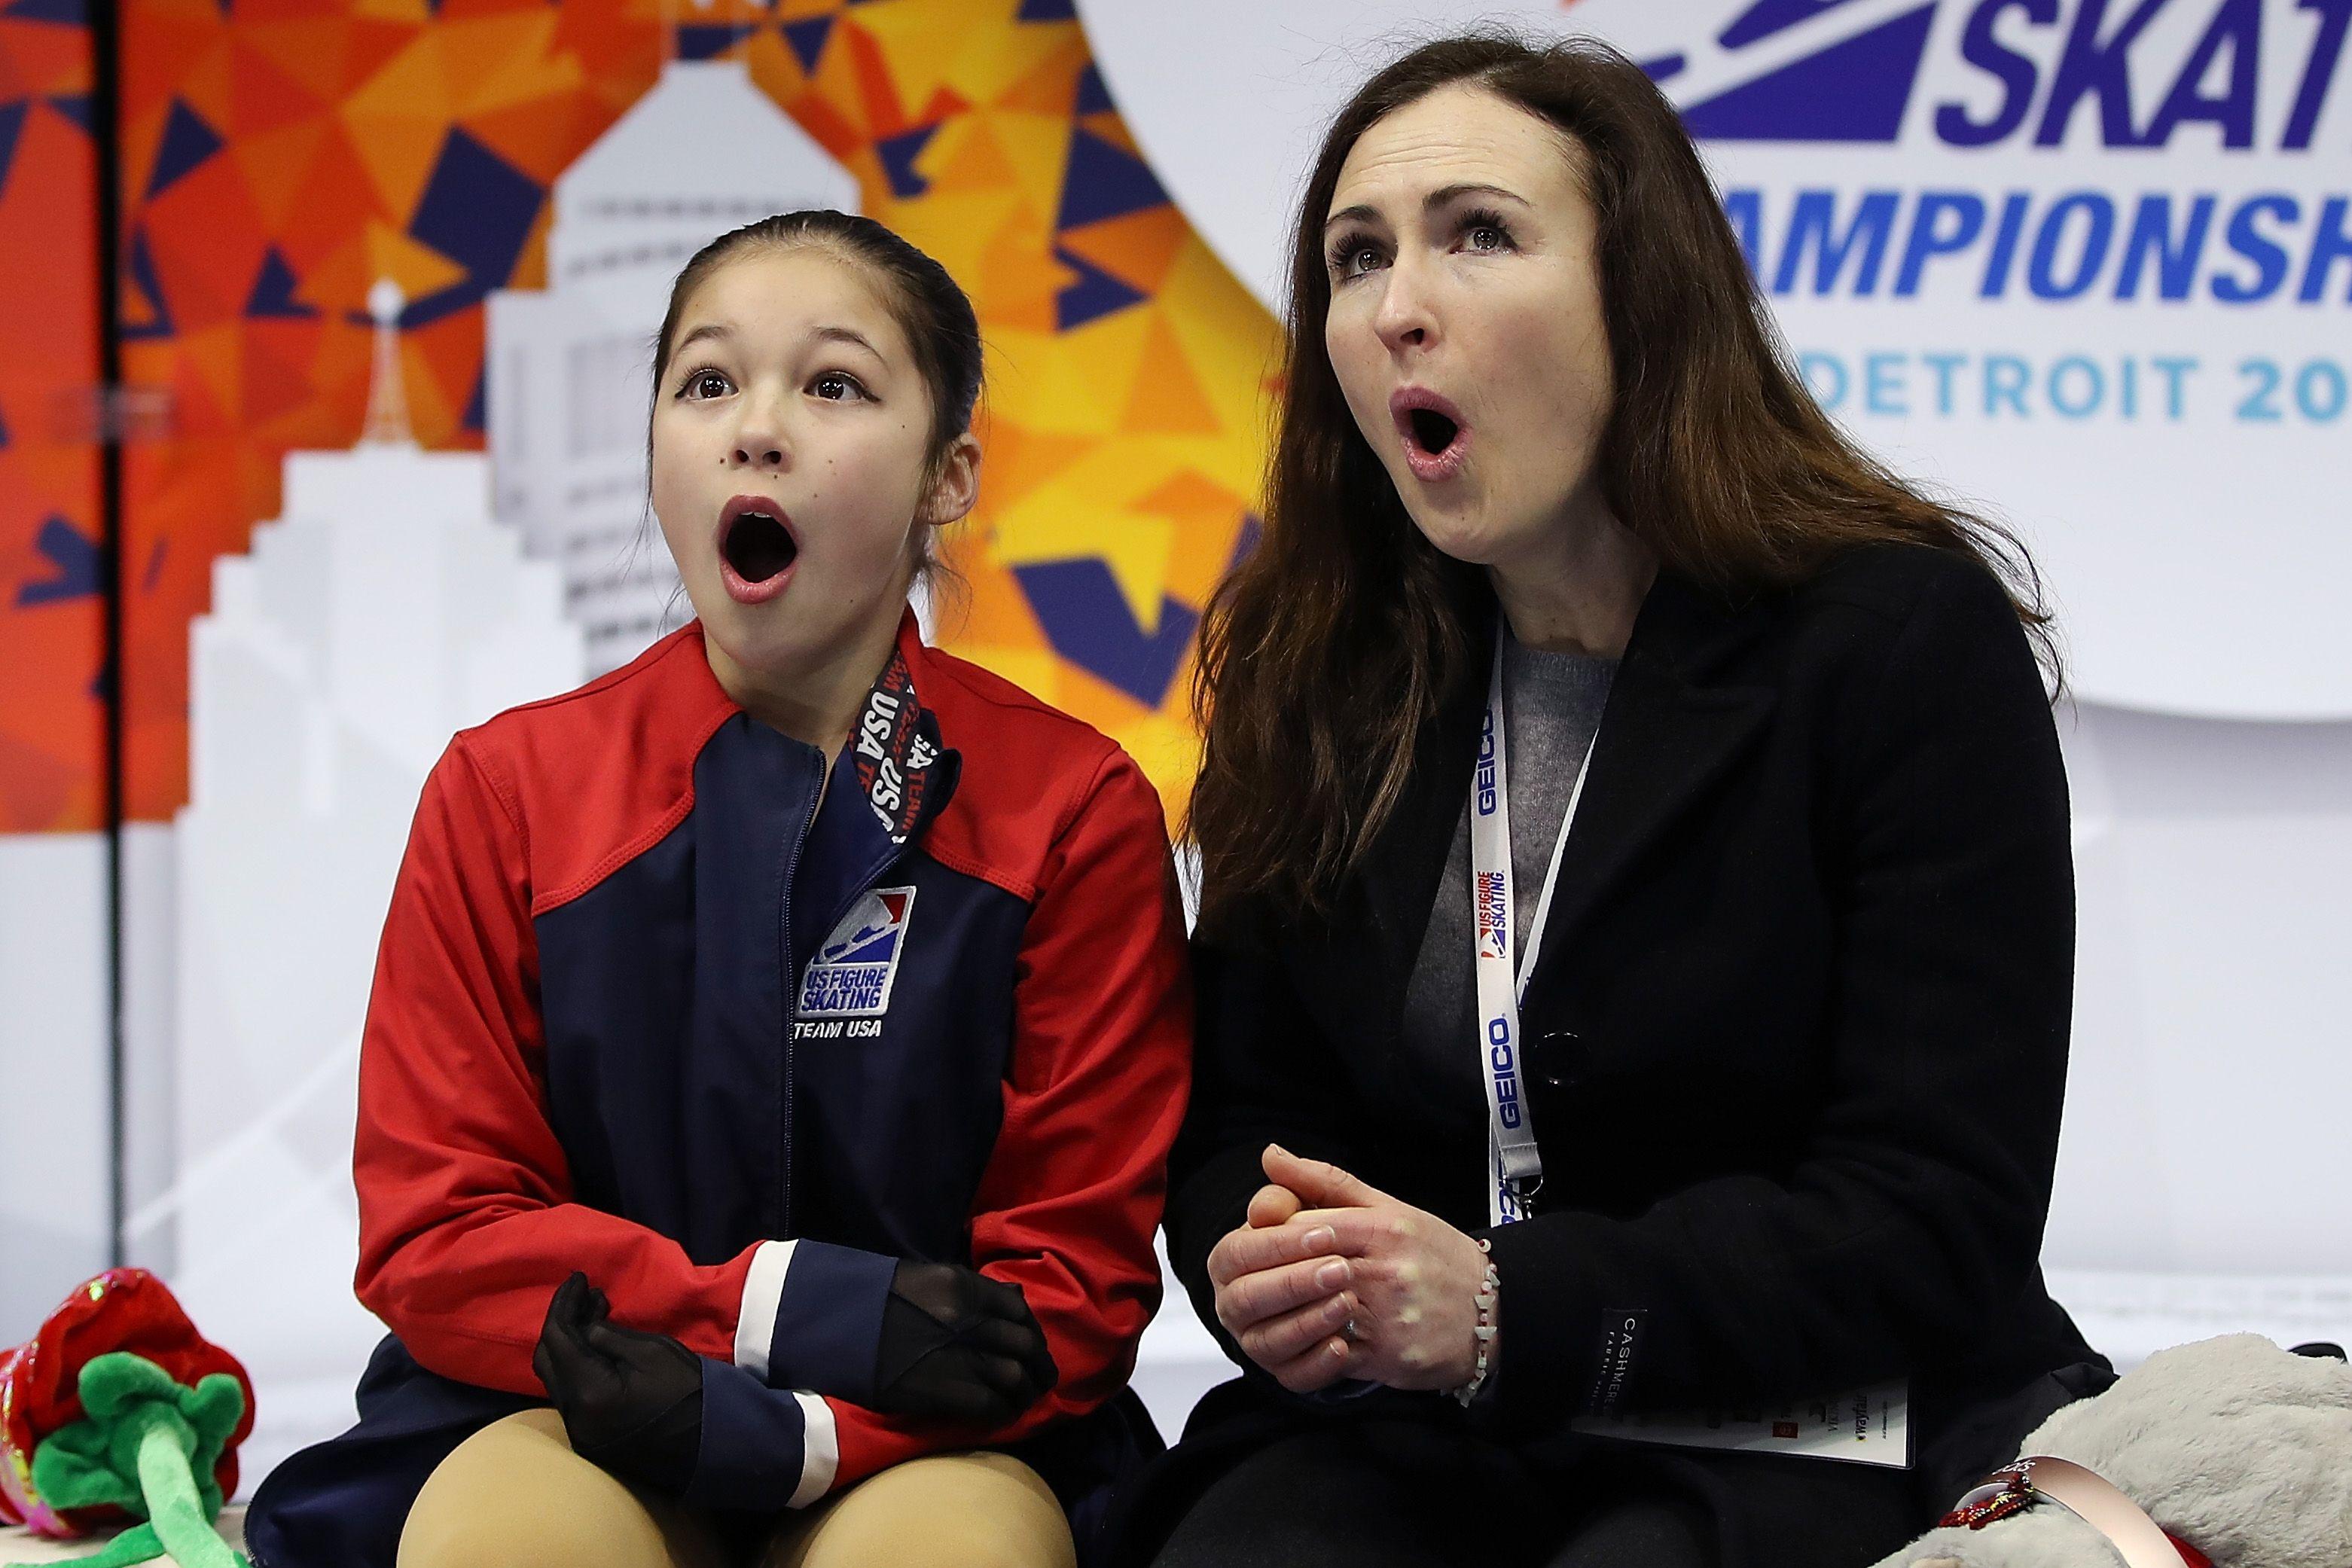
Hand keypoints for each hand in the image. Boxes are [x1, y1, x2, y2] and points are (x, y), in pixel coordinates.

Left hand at [532, 1272, 702, 1493]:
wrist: (710, 1441)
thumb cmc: (689, 1391)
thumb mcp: (653, 1351)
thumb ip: (610, 1336)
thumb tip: (585, 1327)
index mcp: (589, 1393)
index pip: (557, 1338)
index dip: (563, 1303)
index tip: (578, 1277)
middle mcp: (574, 1417)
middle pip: (546, 1360)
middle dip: (560, 1322)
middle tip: (583, 1294)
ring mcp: (580, 1432)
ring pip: (556, 1378)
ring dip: (568, 1344)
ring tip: (591, 1314)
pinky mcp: (590, 1438)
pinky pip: (570, 1394)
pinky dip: (577, 1366)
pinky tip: (595, 1347)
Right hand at [872, 1259, 1058, 1425]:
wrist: (831, 1324)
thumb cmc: (873, 1299)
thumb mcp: (925, 1279)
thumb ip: (970, 1290)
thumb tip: (1013, 1305)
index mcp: (963, 1286)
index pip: (1017, 1309)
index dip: (1032, 1330)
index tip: (1032, 1344)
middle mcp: (968, 1318)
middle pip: (1024, 1344)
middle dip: (1038, 1364)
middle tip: (1040, 1378)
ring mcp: (957, 1355)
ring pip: (1013, 1377)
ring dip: (1025, 1391)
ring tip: (1025, 1400)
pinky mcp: (940, 1390)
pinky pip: (988, 1405)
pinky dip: (1002, 1412)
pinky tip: (1002, 1414)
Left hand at [1208, 1146, 1493, 1394]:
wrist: (1492, 1312)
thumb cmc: (1435, 1254)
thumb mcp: (1388, 1207)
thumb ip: (1326, 1182)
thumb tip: (1270, 1155)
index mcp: (1384, 1230)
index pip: (1305, 1228)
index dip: (1276, 1236)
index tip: (1267, 1240)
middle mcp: (1385, 1273)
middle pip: (1302, 1274)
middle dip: (1275, 1278)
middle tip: (1260, 1280)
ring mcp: (1386, 1319)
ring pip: (1311, 1318)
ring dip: (1289, 1314)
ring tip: (1278, 1309)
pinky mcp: (1386, 1358)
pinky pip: (1329, 1357)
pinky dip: (1310, 1348)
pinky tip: (1306, 1338)